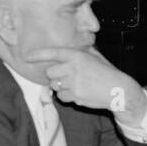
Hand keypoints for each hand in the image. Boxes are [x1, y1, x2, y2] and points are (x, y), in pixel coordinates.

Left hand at [27, 46, 145, 122]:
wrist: (120, 90)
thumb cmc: (108, 73)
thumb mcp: (96, 57)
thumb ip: (82, 52)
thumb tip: (72, 48)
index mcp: (78, 56)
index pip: (53, 53)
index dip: (38, 55)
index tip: (26, 56)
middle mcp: (73, 68)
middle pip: (50, 73)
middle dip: (55, 76)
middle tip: (65, 77)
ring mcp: (74, 83)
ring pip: (55, 86)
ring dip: (61, 87)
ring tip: (76, 85)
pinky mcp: (75, 96)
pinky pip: (62, 97)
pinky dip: (67, 96)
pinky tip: (80, 93)